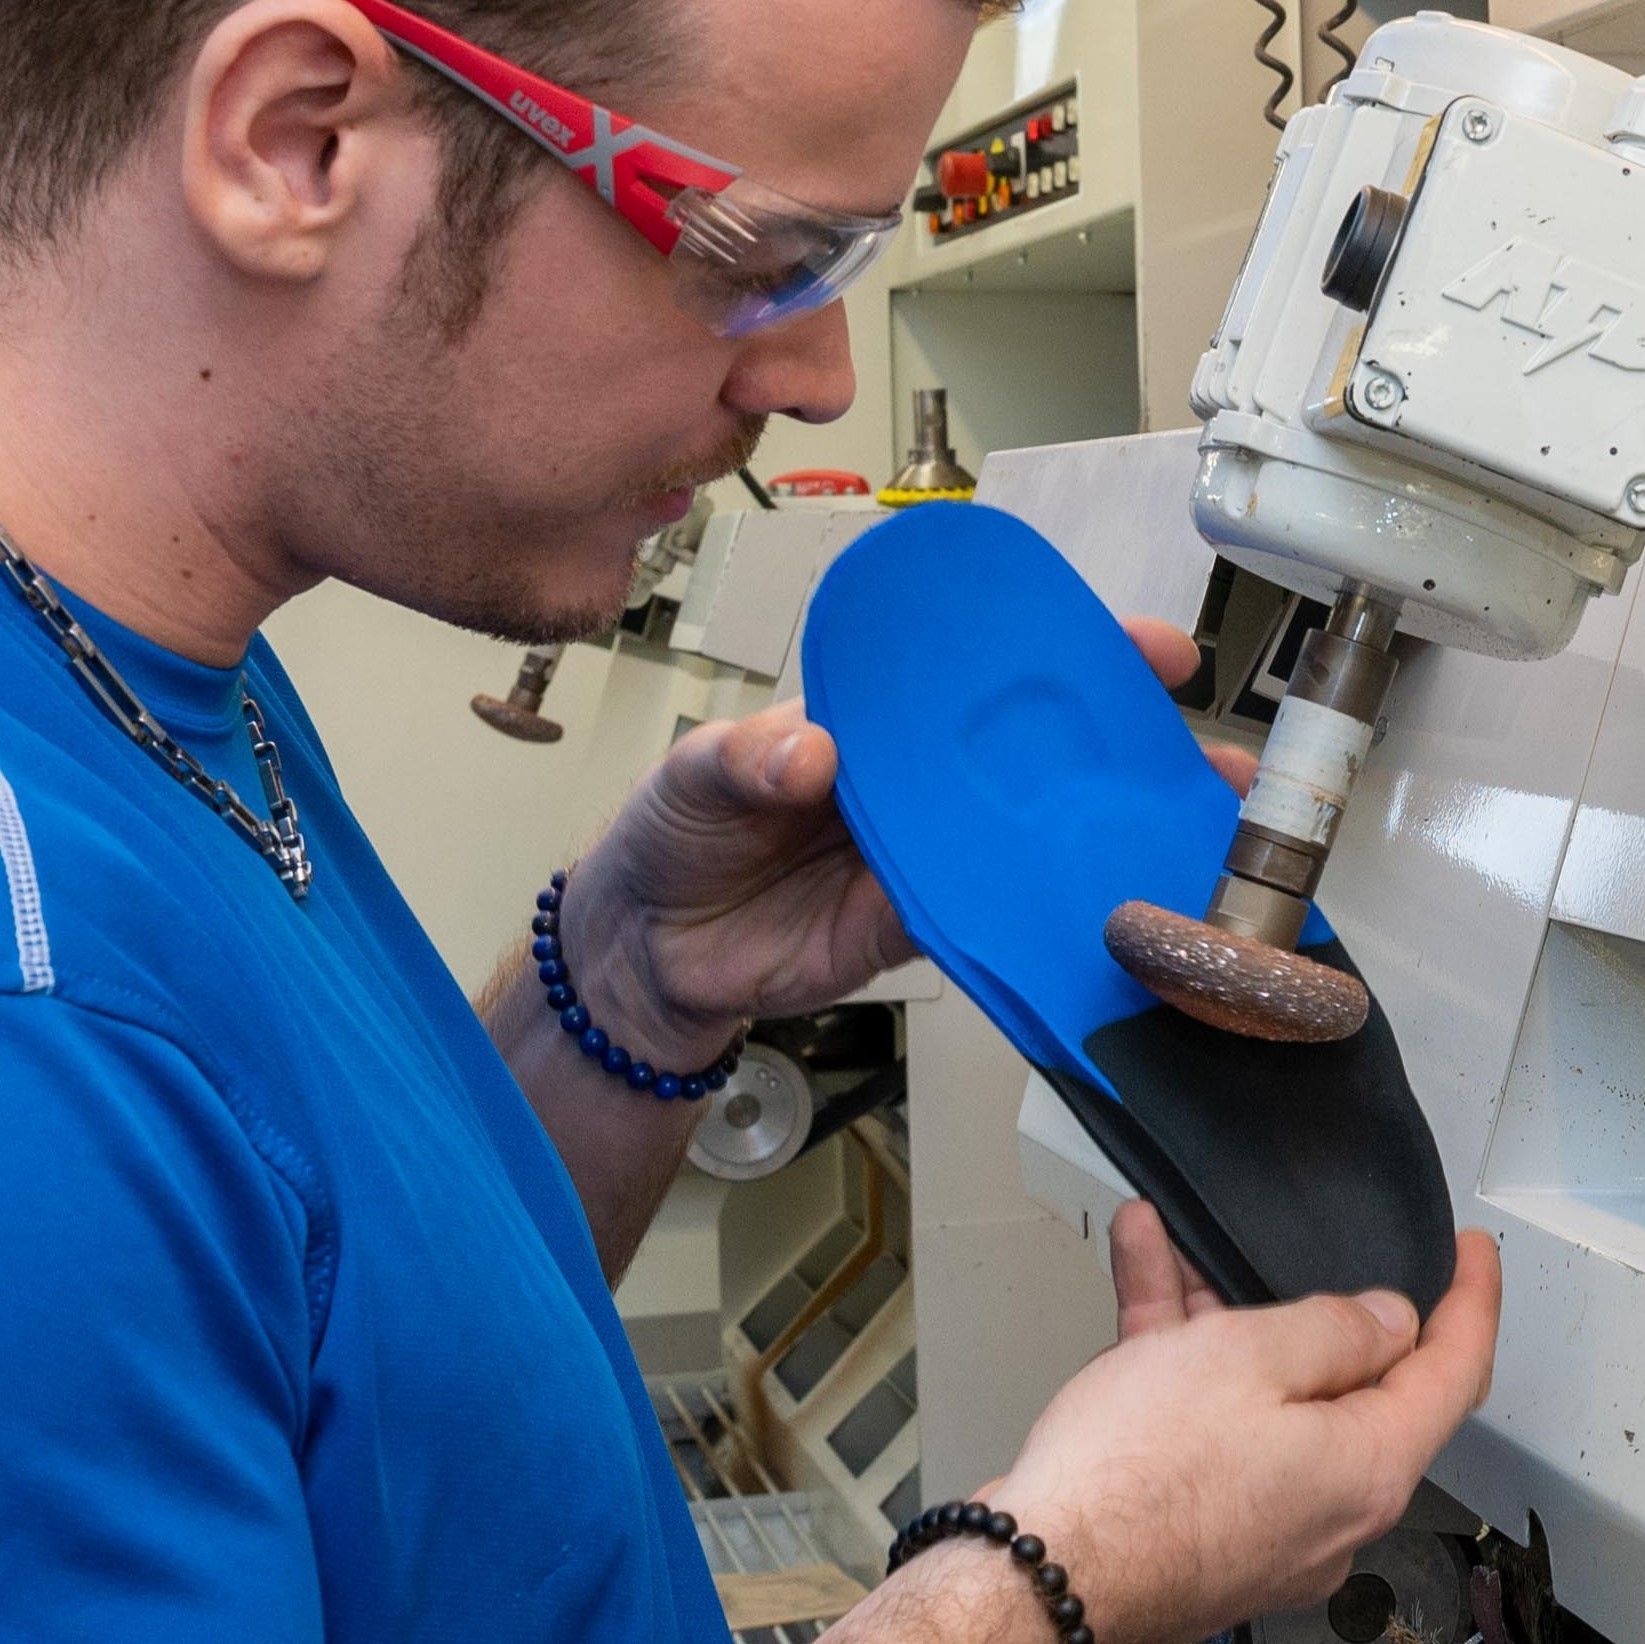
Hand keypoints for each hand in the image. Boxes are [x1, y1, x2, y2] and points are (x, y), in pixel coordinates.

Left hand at [561, 619, 1249, 1061]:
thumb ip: (750, 757)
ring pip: (1031, 840)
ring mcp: (925, 859)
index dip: (1059, 660)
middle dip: (1122, 751)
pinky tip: (1103, 910)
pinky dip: (1038, 917)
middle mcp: (918, 787)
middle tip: (1210, 753)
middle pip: (1031, 760)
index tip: (1137, 648)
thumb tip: (811, 754)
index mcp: (879, 726)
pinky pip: (987, 919)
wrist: (647, 948)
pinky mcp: (914, 930)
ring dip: (1106, 838)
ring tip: (1191, 836)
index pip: (979, 679)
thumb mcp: (699, 771)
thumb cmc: (675, 832)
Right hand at [988, 1204, 1501, 1642]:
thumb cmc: (1136, 1475)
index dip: (1468, 1301)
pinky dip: (1180, 1353)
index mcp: (1365, 1465)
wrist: (1051, 1562)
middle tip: (1280, 1244)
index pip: (1450, 1372)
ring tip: (1167, 1244)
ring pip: (1261, 1388)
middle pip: (1344, 1378)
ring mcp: (1265, 1513)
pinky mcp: (1205, 1513)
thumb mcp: (1247, 1356)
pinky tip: (1142, 1286)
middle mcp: (1330, 1502)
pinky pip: (1210, 1417)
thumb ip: (1332, 1329)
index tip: (1472, 1258)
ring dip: (1218, 1311)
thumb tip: (1386, 1322)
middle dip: (1298, 1297)